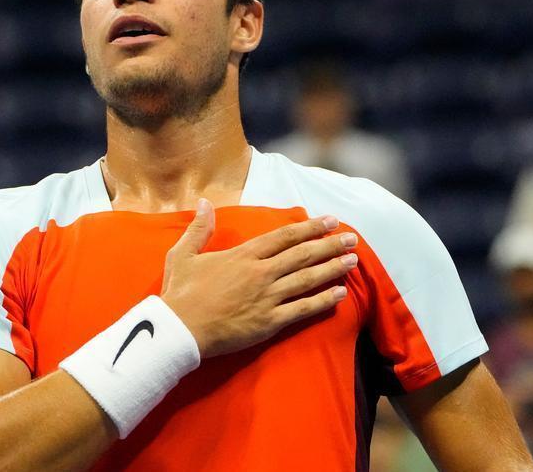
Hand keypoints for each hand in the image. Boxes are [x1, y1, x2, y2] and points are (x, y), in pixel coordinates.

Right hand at [160, 199, 357, 357]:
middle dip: (330, 245)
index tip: (330, 220)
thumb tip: (205, 202)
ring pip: (308, 279)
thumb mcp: (184, 255)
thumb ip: (199, 228)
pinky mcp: (269, 322)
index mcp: (243, 255)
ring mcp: (267, 298)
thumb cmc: (180, 293)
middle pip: (303, 255)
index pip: (284, 236)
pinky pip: (303, 309)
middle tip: (352, 239)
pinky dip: (323, 301)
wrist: (179, 330)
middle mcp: (261, 273)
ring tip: (352, 261)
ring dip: (332, 268)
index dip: (310, 227)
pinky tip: (340, 294)